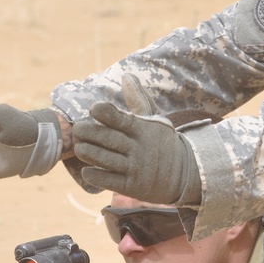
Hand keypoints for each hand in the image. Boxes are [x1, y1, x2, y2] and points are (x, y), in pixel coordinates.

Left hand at [73, 101, 200, 205]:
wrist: (186, 174)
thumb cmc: (163, 143)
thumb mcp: (155, 120)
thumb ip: (138, 99)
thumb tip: (127, 75)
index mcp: (144, 129)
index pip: (122, 119)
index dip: (105, 113)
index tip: (93, 109)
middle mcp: (140, 149)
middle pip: (109, 139)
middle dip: (89, 133)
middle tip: (77, 130)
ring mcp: (136, 169)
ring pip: (105, 160)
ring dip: (88, 153)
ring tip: (79, 148)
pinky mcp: (133, 187)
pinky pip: (108, 181)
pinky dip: (94, 175)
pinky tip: (87, 169)